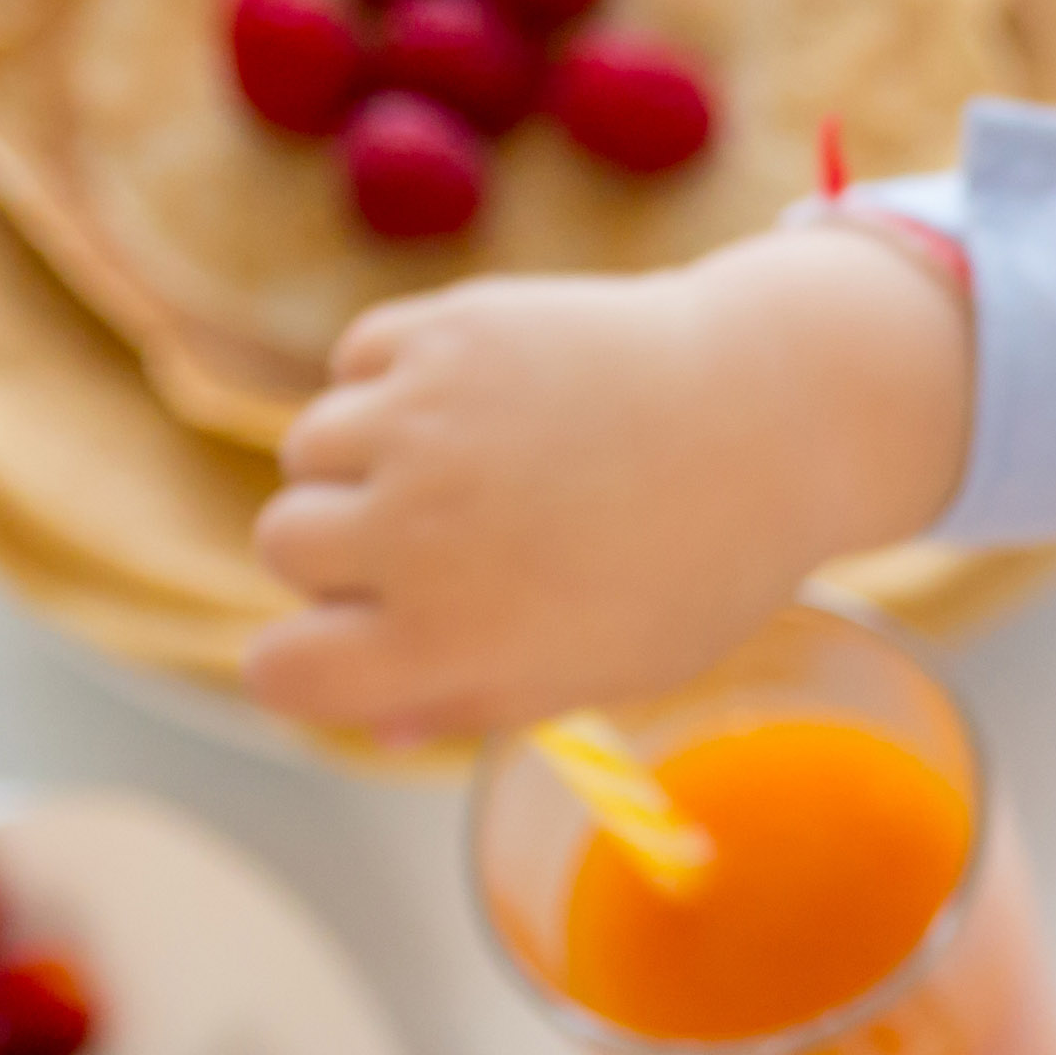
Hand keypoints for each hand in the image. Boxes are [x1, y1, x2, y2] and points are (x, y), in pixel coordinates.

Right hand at [242, 225, 971, 742]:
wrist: (773, 415)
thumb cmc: (699, 561)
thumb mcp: (607, 664)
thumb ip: (483, 697)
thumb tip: (382, 724)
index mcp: (450, 638)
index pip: (282, 674)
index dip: (311, 667)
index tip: (355, 642)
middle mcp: (417, 531)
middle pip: (284, 549)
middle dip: (345, 553)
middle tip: (445, 543)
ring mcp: (422, 421)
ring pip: (309, 450)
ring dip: (366, 461)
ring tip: (476, 466)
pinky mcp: (442, 330)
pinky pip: (356, 364)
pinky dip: (396, 381)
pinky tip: (484, 402)